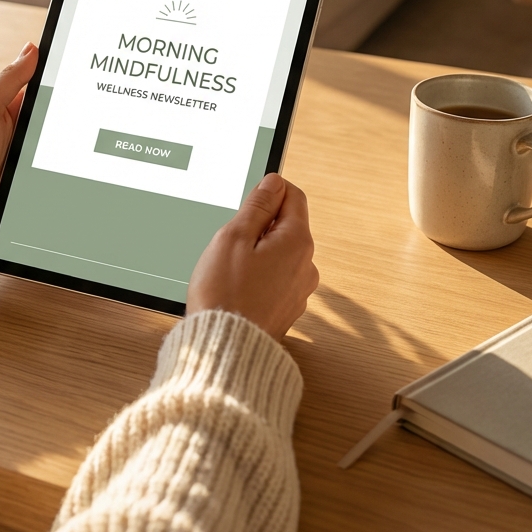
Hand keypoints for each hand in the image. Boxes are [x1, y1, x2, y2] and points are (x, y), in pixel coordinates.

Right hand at [187, 173, 317, 340]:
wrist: (224, 349)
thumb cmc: (225, 294)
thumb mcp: (234, 236)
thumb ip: (258, 205)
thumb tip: (273, 183)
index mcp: (297, 242)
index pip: (293, 195)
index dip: (268, 191)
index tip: (247, 202)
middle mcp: (307, 265)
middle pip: (286, 225)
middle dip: (259, 225)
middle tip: (231, 241)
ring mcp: (299, 289)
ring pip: (279, 253)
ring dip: (257, 252)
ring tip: (230, 269)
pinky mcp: (287, 308)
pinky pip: (275, 278)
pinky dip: (258, 275)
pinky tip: (236, 287)